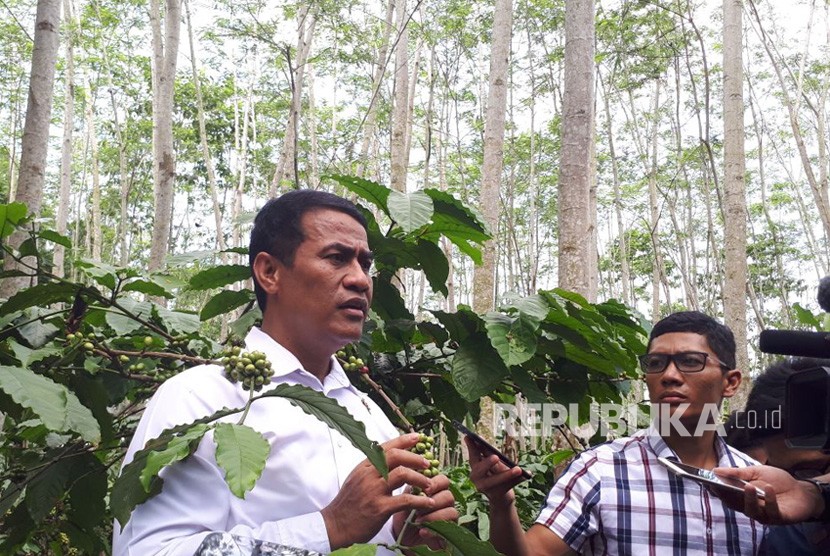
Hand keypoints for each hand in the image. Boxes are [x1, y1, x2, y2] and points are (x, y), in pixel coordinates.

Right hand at [322, 433, 437, 548]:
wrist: (335, 525)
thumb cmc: (349, 503)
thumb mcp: (357, 479)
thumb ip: (372, 468)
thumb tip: (389, 457)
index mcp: (364, 466)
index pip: (386, 447)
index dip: (404, 440)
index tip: (418, 437)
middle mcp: (368, 475)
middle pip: (396, 456)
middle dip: (415, 458)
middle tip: (427, 463)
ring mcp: (374, 491)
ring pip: (403, 474)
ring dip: (420, 478)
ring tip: (429, 484)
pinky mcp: (380, 508)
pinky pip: (405, 500)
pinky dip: (420, 500)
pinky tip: (428, 502)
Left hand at [393, 472, 458, 548]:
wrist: (402, 537)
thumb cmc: (404, 514)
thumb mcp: (405, 499)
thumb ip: (412, 488)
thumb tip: (413, 475)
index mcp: (436, 490)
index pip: (443, 480)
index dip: (435, 483)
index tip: (424, 489)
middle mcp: (445, 501)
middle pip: (449, 495)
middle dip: (434, 501)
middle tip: (420, 507)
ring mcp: (448, 516)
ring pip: (451, 510)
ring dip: (433, 515)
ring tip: (418, 520)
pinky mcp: (449, 531)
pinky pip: (449, 527)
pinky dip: (434, 528)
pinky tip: (422, 531)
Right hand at [465, 436, 525, 508]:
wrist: (501, 497)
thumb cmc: (497, 475)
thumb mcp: (493, 463)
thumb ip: (487, 452)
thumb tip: (480, 438)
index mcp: (475, 466)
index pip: (473, 454)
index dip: (471, 446)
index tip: (470, 436)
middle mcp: (476, 477)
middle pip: (480, 469)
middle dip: (487, 463)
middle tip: (496, 457)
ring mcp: (485, 487)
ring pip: (495, 480)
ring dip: (507, 475)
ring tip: (518, 469)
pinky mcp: (496, 495)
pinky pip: (507, 486)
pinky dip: (517, 480)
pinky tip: (527, 474)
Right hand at [714, 465, 824, 523]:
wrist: (801, 491)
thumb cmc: (777, 481)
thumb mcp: (756, 471)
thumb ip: (738, 473)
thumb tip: (716, 470)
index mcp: (742, 496)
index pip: (726, 495)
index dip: (716, 490)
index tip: (707, 483)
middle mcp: (750, 507)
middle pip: (735, 504)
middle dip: (728, 495)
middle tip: (722, 486)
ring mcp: (763, 514)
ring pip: (751, 510)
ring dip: (749, 499)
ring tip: (749, 486)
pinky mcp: (778, 518)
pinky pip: (771, 512)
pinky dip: (769, 500)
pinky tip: (768, 489)